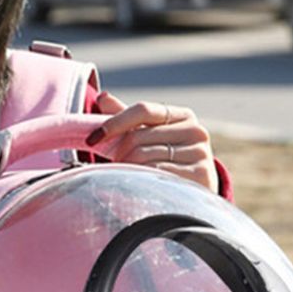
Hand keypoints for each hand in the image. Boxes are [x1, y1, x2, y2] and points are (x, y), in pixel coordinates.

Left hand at [88, 92, 218, 192]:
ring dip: (126, 168)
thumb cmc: (169, 163)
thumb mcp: (150, 139)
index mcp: (182, 116)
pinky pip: (156, 175)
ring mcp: (199, 153)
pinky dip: (140, 180)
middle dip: (119, 153)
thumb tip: (102, 97)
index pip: (143, 110)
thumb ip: (128, 119)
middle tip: (113, 166)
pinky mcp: (199, 175)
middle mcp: (195, 130)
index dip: (114, 123)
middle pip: (139, 137)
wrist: (198, 195)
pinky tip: (138, 185)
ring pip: (145, 158)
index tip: (93, 138)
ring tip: (125, 177)